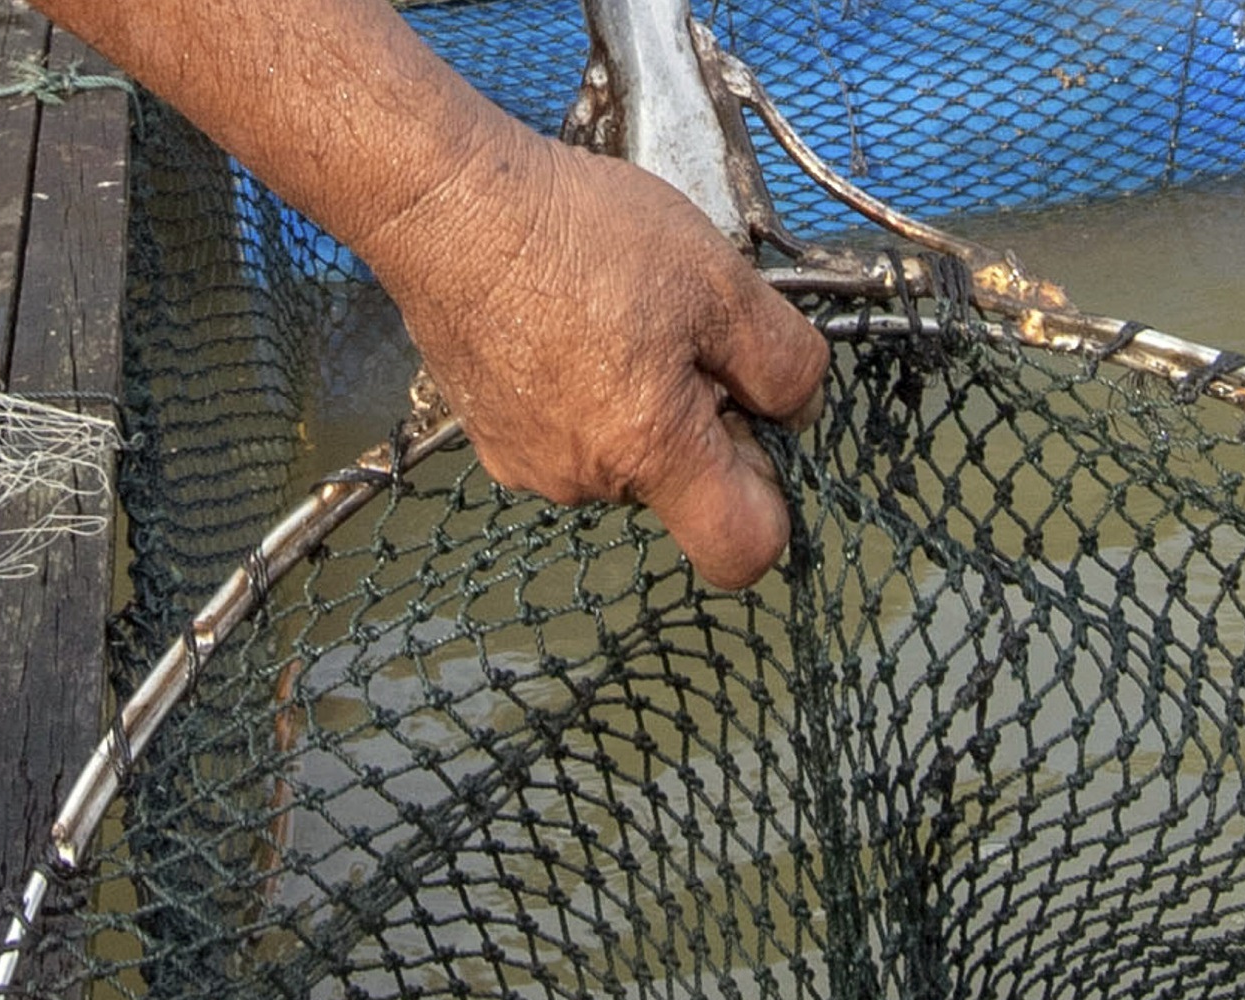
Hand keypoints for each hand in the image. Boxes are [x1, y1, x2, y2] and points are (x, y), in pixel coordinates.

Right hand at [356, 134, 829, 587]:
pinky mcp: (490, 438)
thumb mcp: (718, 281)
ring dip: (636, 404)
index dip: (769, 501)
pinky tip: (565, 320)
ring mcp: (529, 465)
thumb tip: (800, 409)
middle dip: (698, 425)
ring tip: (612, 313)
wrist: (444, 204)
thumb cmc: (575, 235)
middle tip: (678, 331)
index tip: (756, 430)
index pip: (740, 551)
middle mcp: (586, 482)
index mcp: (651, 451)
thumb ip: (783, 362)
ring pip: (621, 459)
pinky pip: (566, 434)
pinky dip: (581, 393)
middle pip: (678, 492)